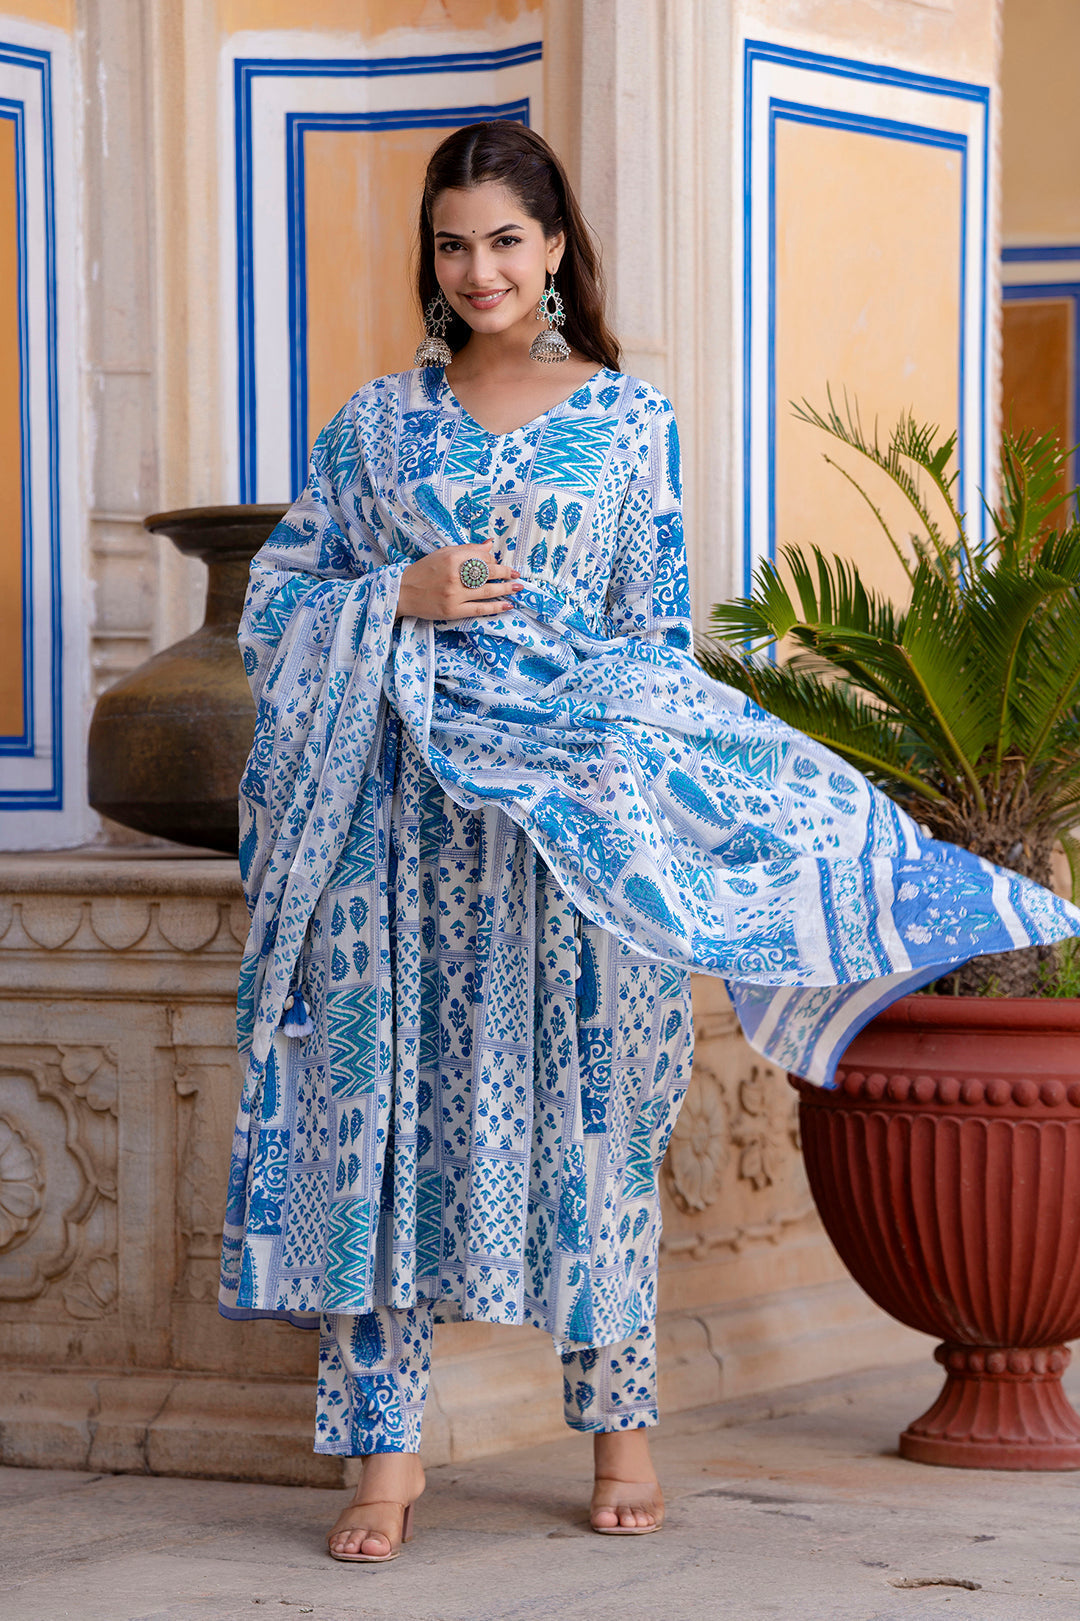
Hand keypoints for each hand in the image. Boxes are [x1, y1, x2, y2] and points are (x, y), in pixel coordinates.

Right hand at [396, 541, 522, 620]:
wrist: (403, 592)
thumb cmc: (424, 571)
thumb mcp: (443, 554)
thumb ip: (467, 549)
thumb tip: (489, 545)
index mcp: (452, 558)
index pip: (481, 558)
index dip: (492, 561)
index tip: (497, 564)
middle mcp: (454, 576)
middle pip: (488, 573)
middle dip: (505, 573)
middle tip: (516, 574)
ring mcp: (454, 595)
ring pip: (487, 591)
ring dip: (506, 589)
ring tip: (518, 587)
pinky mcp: (453, 611)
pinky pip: (480, 609)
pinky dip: (496, 607)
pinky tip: (508, 605)